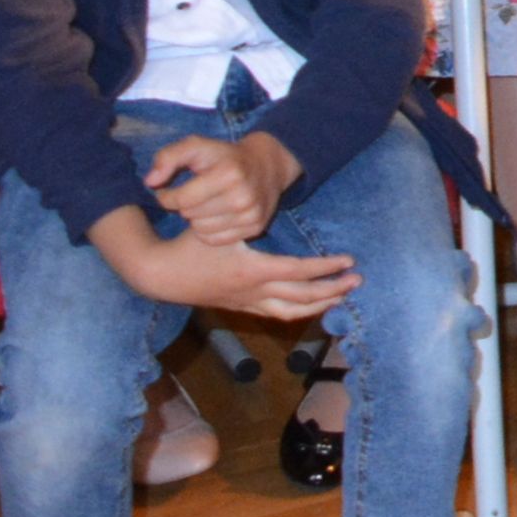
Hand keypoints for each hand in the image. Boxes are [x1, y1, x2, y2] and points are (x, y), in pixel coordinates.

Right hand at [96, 212, 353, 322]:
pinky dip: (299, 312)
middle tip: (357, 280)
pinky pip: (276, 315)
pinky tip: (313, 307)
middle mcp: (253, 291)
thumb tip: (266, 201)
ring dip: (319, 305)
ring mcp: (247, 303)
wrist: (158, 276)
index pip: (300, 271)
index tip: (349, 260)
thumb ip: (241, 217)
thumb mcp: (217, 226)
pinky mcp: (240, 308)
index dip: (327, 267)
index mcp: (252, 270)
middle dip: (333, 289)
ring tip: (341, 298)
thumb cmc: (188, 245)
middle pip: (303, 296)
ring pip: (291, 311)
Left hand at [144, 129, 299, 246]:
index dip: (167, 196)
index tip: (169, 189)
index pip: (180, 200)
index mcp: (229, 174)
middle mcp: (243, 196)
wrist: (268, 165)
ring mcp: (251, 214)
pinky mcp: (255, 228)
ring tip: (204, 203)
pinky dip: (209, 230)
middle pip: (190, 215)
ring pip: (201, 230)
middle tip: (193, 194)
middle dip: (185, 205)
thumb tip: (150, 182)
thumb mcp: (196, 146)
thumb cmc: (224, 156)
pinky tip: (215, 215)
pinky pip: (215, 240)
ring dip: (196, 218)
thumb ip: (168, 156)